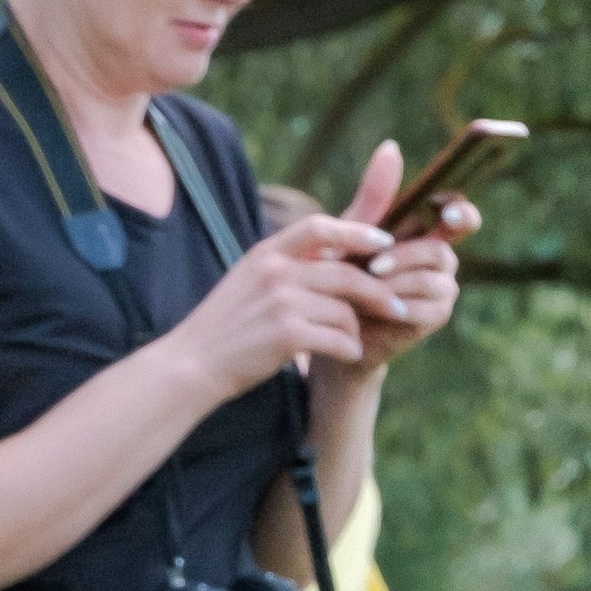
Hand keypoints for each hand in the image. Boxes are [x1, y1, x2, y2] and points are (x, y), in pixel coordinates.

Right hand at [178, 189, 405, 397]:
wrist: (192, 364)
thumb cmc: (224, 327)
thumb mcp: (247, 281)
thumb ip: (284, 266)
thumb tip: (329, 257)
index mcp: (267, 253)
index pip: (320, 227)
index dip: (358, 232)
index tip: (384, 243)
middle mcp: (275, 272)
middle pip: (345, 274)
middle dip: (378, 291)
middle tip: (398, 306)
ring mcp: (281, 303)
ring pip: (344, 310)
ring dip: (357, 329)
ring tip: (355, 341)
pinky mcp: (286, 335)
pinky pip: (337, 338)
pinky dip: (349, 348)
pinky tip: (348, 355)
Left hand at [338, 140, 474, 374]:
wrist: (332, 325)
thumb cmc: (342, 273)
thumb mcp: (354, 231)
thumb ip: (376, 195)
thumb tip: (391, 146)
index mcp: (426, 229)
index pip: (458, 212)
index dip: (460, 210)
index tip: (448, 212)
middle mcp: (440, 256)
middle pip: (442, 247)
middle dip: (408, 255)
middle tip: (375, 266)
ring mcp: (442, 286)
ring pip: (431, 276)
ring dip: (394, 281)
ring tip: (362, 289)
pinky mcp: (435, 314)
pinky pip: (426, 304)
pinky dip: (396, 304)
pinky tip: (371, 308)